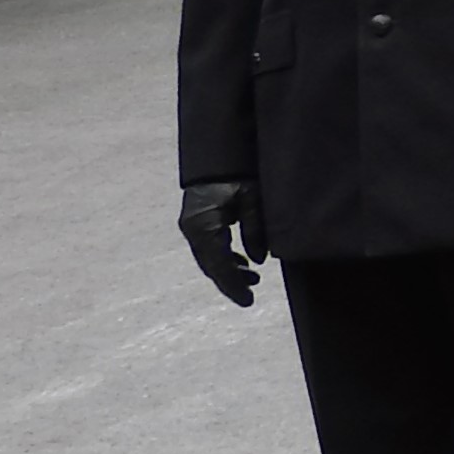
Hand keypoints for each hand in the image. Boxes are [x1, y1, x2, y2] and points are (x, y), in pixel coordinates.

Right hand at [177, 180, 264, 308]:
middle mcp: (193, 228)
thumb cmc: (238, 172)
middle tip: (251, 294)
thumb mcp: (252, 198)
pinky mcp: (198, 221)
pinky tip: (243, 263)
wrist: (219, 152)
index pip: (218, 264)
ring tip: (254, 279)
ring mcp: (193, 225)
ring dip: (229, 270)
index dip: (233, 284)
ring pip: (210, 258)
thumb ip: (255, 229)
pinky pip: (211, 247)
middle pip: (211, 265)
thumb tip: (260, 261)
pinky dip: (226, 258)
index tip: (248, 301)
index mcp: (203, 225)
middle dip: (230, 281)